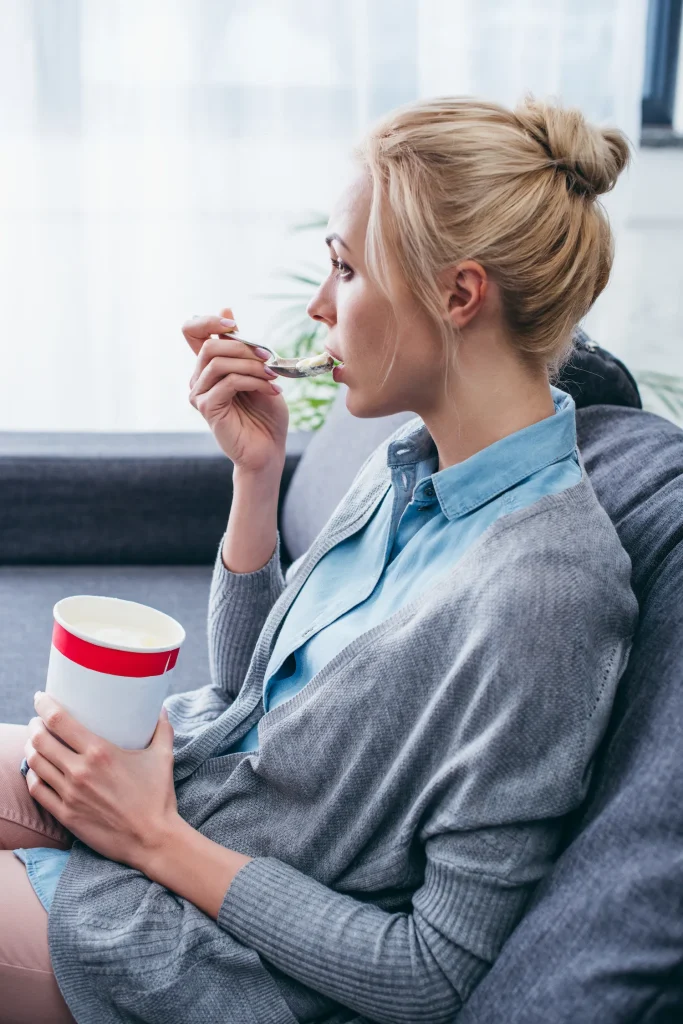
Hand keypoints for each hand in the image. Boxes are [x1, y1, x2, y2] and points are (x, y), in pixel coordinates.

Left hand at [25, 692, 179, 871]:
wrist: (152, 839)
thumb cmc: (158, 796)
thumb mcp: (163, 756)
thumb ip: (162, 729)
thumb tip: (161, 710)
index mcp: (100, 751)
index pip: (59, 720)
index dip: (44, 705)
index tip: (41, 697)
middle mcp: (80, 770)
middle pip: (41, 740)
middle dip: (34, 725)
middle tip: (38, 721)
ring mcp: (70, 794)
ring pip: (35, 763)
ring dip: (30, 748)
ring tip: (35, 742)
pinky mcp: (65, 814)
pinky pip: (37, 789)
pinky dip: (32, 775)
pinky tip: (36, 769)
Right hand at [183, 306, 288, 473]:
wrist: (269, 449)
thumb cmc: (266, 413)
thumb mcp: (258, 371)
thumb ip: (242, 345)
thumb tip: (225, 308)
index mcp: (208, 366)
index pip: (191, 331)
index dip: (208, 320)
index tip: (235, 325)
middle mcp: (198, 378)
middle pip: (210, 345)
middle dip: (244, 348)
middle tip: (270, 359)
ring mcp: (198, 394)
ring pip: (219, 363)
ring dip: (252, 366)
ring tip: (274, 378)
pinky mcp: (207, 408)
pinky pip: (228, 383)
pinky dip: (254, 382)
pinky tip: (272, 390)